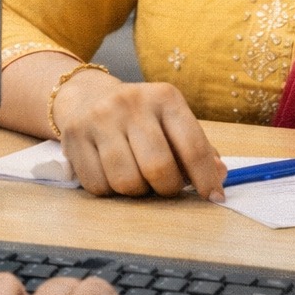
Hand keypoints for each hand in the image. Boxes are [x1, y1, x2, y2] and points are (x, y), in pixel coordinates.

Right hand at [52, 70, 224, 201]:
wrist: (86, 96)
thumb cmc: (139, 117)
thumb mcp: (171, 120)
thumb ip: (197, 148)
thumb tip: (219, 175)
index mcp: (165, 97)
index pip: (192, 147)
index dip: (206, 180)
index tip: (213, 198)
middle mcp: (131, 103)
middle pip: (158, 168)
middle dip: (166, 188)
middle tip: (164, 187)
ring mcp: (99, 119)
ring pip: (126, 182)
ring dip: (136, 191)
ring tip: (136, 177)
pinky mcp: (74, 137)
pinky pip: (98, 186)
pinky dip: (109, 191)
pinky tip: (111, 174)